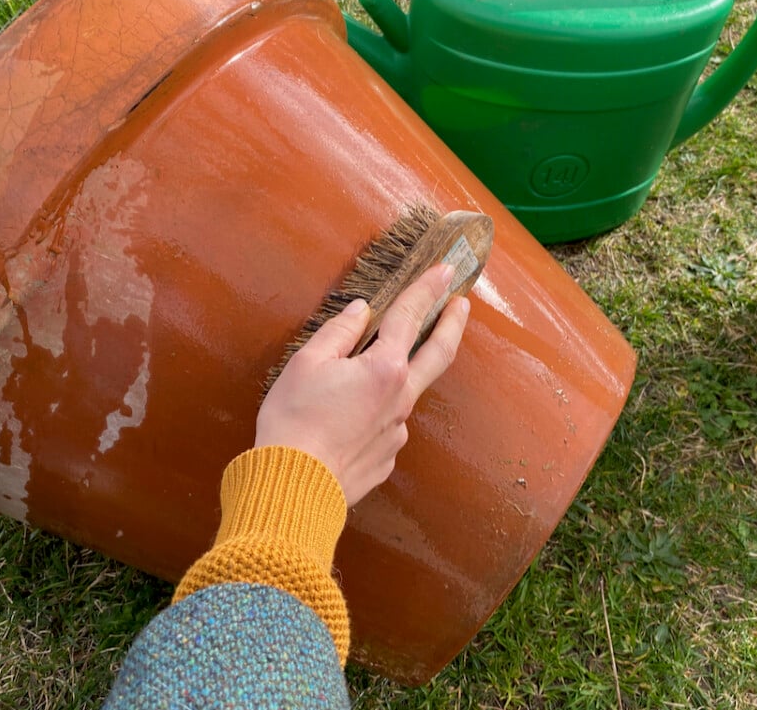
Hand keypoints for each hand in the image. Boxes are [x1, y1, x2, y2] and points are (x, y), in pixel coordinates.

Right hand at [255, 263, 471, 505]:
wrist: (295, 485)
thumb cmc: (295, 421)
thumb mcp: (306, 363)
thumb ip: (338, 332)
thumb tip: (360, 312)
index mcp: (383, 368)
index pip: (410, 316)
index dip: (428, 289)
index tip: (446, 270)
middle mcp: (400, 397)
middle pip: (438, 353)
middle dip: (453, 324)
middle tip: (462, 304)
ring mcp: (398, 431)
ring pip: (406, 393)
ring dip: (401, 375)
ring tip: (376, 371)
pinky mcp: (387, 457)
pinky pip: (386, 426)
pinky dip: (377, 413)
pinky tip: (351, 420)